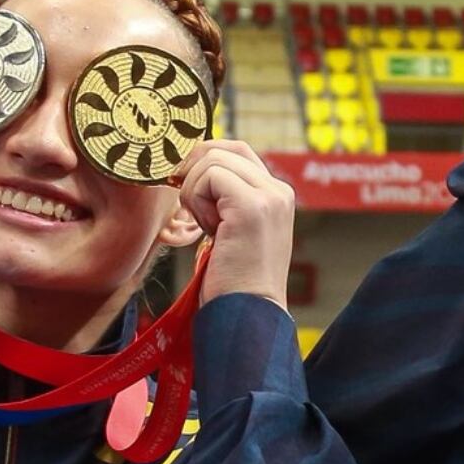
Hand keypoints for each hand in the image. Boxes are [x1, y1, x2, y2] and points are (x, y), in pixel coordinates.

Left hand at [176, 140, 295, 310]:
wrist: (248, 315)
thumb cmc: (233, 281)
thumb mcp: (232, 230)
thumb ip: (225, 199)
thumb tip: (192, 166)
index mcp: (277, 195)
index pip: (236, 150)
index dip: (203, 160)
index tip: (185, 186)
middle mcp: (279, 191)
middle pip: (223, 148)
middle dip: (193, 170)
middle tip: (185, 202)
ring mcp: (269, 197)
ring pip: (212, 160)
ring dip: (194, 191)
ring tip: (204, 226)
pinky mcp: (252, 206)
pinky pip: (209, 176)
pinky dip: (196, 199)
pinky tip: (207, 229)